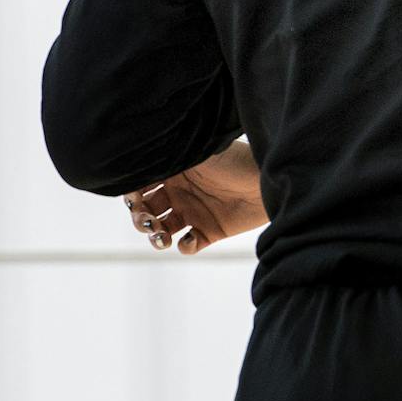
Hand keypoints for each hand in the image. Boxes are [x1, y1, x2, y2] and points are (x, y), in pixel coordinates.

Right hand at [124, 139, 266, 253]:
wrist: (269, 179)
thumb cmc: (235, 160)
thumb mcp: (198, 154)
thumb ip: (169, 157)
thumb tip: (138, 158)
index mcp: (174, 172)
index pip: (141, 186)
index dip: (132, 195)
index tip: (134, 199)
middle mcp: (181, 193)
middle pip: (147, 211)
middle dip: (140, 219)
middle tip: (149, 222)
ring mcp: (195, 212)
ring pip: (162, 231)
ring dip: (156, 237)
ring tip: (162, 238)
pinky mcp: (210, 231)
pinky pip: (188, 244)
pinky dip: (184, 246)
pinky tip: (190, 240)